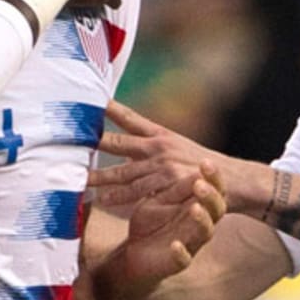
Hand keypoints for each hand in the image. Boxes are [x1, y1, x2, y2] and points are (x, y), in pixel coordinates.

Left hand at [90, 100, 259, 212]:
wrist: (233, 180)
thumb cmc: (201, 165)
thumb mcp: (177, 146)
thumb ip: (149, 145)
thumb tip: (124, 146)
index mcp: (160, 135)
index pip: (129, 118)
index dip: (108, 108)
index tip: (87, 100)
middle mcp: (158, 147)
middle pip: (117, 143)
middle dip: (91, 142)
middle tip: (65, 141)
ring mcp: (162, 166)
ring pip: (122, 172)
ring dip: (98, 176)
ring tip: (76, 178)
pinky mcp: (168, 184)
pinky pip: (138, 192)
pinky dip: (118, 197)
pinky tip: (101, 199)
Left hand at [104, 165, 226, 289]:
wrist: (135, 253)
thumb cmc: (150, 223)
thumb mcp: (158, 201)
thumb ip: (172, 188)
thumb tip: (187, 166)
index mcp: (196, 204)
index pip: (211, 188)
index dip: (212, 176)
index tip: (206, 161)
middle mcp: (199, 224)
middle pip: (216, 209)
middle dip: (211, 195)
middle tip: (200, 183)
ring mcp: (191, 243)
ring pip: (205, 232)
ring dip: (201, 220)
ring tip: (194, 208)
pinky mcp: (178, 262)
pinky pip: (184, 258)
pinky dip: (181, 252)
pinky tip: (175, 244)